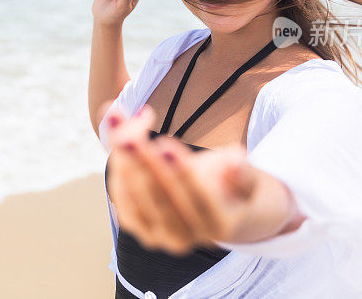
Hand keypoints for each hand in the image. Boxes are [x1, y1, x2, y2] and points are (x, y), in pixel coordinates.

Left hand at [104, 106, 271, 255]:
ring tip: (118, 122)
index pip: (198, 197)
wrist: (211, 205)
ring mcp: (159, 237)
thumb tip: (235, 163)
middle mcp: (187, 238)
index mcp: (220, 224)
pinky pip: (123, 198)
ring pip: (136, 197)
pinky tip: (116, 133)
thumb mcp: (244, 173)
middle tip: (129, 134)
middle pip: (161, 198)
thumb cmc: (229, 181)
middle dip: (143, 162)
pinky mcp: (137, 227)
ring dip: (123, 159)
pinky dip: (117, 165)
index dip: (181, 170)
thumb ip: (242, 170)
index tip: (165, 142)